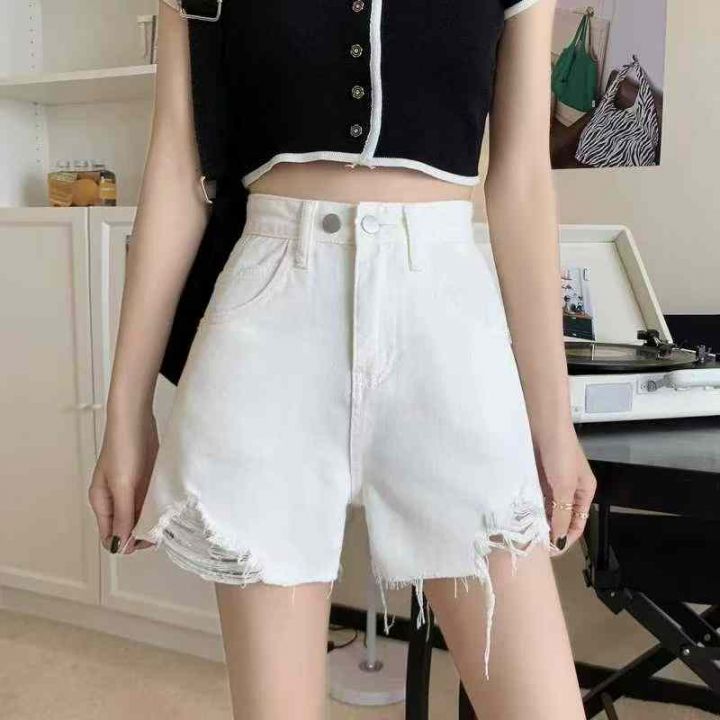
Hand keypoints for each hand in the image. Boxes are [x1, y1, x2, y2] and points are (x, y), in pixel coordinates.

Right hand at [87, 408, 158, 555]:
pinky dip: (157, 506)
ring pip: (140, 515)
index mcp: (101, 501)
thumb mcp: (122, 484)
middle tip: (160, 530)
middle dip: (141, 533)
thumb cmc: (123, 447)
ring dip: (151, 520)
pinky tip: (168, 507)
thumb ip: (123, 514)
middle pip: (126, 527)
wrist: (136, 418)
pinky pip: (150, 501)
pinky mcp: (144, 480)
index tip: (146, 541)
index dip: (126, 543)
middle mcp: (114, 498)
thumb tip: (121, 544)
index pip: (110, 535)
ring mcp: (130, 489)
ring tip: (167, 520)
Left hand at [532, 426, 596, 553]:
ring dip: (536, 518)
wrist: (542, 421)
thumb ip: (562, 513)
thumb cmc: (559, 451)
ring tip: (523, 532)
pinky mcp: (535, 474)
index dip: (565, 539)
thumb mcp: (564, 486)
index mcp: (584, 492)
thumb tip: (559, 540)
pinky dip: (527, 505)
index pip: (577, 524)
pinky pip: (532, 495)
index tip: (548, 552)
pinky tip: (517, 514)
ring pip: (544, 507)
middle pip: (560, 517)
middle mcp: (568, 489)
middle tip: (532, 544)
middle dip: (549, 530)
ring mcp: (550, 481)